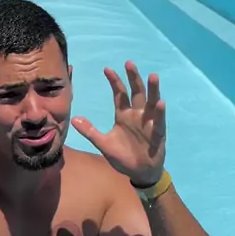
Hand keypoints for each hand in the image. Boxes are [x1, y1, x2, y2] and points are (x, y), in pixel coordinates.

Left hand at [72, 61, 165, 186]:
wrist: (139, 172)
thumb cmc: (123, 157)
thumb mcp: (103, 144)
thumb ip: (90, 131)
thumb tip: (74, 119)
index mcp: (123, 115)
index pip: (119, 94)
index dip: (114, 82)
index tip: (107, 69)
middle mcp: (137, 115)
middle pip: (136, 92)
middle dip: (133, 78)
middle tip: (129, 63)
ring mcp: (149, 122)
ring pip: (151, 102)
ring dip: (152, 90)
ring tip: (152, 76)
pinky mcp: (158, 133)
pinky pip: (159, 121)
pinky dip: (160, 112)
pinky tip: (160, 102)